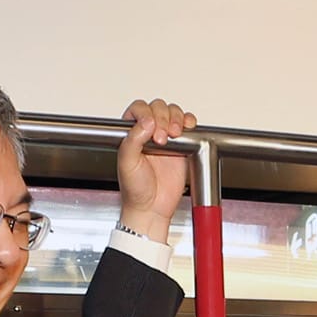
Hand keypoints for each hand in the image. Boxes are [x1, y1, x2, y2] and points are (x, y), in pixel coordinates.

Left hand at [115, 97, 196, 236]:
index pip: (139, 109)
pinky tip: (186, 129)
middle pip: (158, 107)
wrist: (152, 208)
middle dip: (163, 118)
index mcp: (131, 133)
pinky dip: (189, 122)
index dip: (146, 114)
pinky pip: (187, 124)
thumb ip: (132, 140)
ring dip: (176, 119)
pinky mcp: (181, 145)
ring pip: (173, 112)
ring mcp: (165, 137)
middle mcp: (148, 132)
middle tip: (162, 139)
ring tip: (174, 136)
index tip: (150, 128)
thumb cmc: (135, 189)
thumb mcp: (126, 163)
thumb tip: (145, 122)